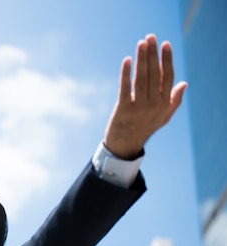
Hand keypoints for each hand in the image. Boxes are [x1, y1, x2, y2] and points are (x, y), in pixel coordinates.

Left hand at [104, 34, 186, 158]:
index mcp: (164, 103)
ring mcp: (139, 107)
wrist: (125, 146)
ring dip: (141, 59)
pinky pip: (125, 88)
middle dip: (152, 54)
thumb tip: (184, 84)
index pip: (167, 76)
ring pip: (141, 78)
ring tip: (141, 43)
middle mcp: (153, 104)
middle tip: (150, 37)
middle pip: (154, 74)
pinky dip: (126, 73)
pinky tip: (127, 60)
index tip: (165, 44)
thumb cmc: (144, 128)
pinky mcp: (124, 109)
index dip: (166, 59)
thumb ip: (173, 101)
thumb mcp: (163, 117)